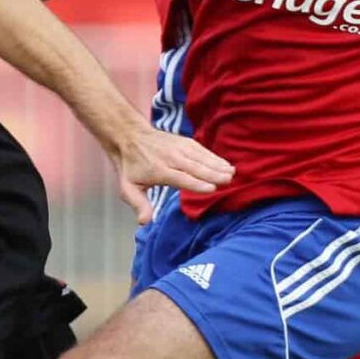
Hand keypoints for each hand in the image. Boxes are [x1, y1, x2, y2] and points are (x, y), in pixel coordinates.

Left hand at [110, 128, 233, 224]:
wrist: (130, 136)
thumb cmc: (131, 166)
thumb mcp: (128, 188)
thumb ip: (138, 205)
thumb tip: (145, 222)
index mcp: (158, 170)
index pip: (181, 178)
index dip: (196, 183)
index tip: (211, 189)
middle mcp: (171, 158)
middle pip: (195, 167)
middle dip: (212, 173)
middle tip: (228, 180)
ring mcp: (179, 148)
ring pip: (201, 157)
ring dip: (217, 164)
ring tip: (231, 173)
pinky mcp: (184, 142)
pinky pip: (202, 150)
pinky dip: (214, 157)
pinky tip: (225, 163)